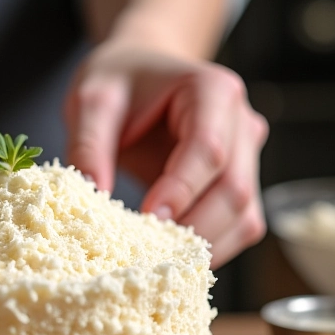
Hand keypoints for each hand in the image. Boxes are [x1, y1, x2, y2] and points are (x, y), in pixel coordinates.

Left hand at [64, 41, 268, 266]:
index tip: (146, 218)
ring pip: (244, 215)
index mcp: (213, 91)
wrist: (138, 74)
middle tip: (146, 252)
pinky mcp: (238, 184)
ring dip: (204, 245)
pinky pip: (238, 226)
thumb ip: (87, 144)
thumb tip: (90, 196)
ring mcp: (247, 156)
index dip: (180, 189)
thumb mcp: (91, 101)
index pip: (208, 150)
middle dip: (193, 228)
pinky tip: (170, 256)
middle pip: (234, 189)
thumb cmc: (119, 81)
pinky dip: (210, 248)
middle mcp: (241, 123)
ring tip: (155, 260)